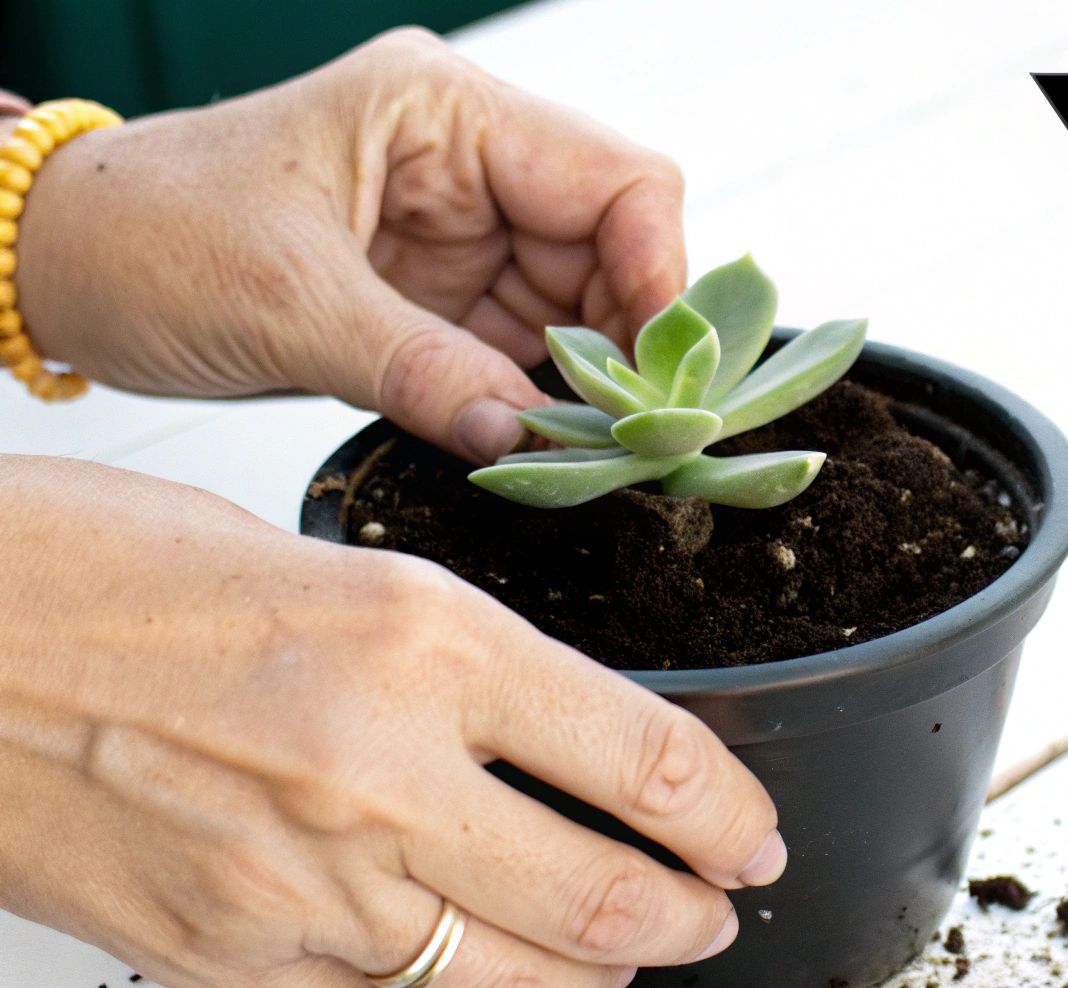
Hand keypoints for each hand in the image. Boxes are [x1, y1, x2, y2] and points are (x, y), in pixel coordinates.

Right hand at [0, 456, 783, 987]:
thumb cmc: (102, 573)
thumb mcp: (331, 567)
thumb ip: (455, 664)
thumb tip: (560, 734)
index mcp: (421, 643)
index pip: (645, 760)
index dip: (729, 814)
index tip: (750, 834)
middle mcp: (379, 775)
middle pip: (607, 897)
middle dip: (690, 916)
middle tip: (713, 908)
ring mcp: (304, 892)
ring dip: (601, 982)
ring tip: (627, 957)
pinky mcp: (232, 968)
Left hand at [11, 27, 685, 463]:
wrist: (65, 266)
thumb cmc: (149, 233)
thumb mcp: (284, 302)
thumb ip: (418, 368)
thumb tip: (522, 439)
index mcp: (443, 112)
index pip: (616, 177)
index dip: (656, 271)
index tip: (653, 372)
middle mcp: (470, 164)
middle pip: (614, 249)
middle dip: (625, 342)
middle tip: (627, 433)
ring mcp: (462, 232)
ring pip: (582, 307)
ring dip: (587, 381)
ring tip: (586, 449)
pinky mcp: (441, 294)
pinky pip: (527, 349)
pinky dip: (540, 399)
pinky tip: (542, 442)